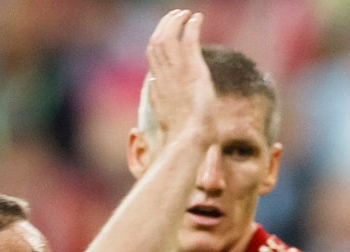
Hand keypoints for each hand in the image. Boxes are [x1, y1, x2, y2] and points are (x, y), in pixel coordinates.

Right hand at [143, 10, 218, 146]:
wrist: (189, 139)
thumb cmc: (180, 134)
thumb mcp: (164, 113)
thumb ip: (157, 96)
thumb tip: (152, 83)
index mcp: (158, 84)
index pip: (152, 53)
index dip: (158, 37)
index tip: (165, 29)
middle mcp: (164, 75)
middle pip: (158, 40)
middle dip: (165, 24)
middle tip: (176, 14)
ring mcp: (178, 72)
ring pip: (170, 36)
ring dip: (177, 21)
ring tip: (186, 13)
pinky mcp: (193, 70)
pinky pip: (189, 40)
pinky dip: (192, 26)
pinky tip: (197, 18)